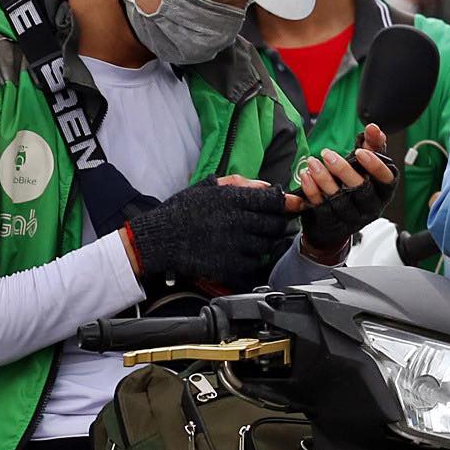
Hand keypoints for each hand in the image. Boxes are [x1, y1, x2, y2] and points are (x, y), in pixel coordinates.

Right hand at [124, 178, 290, 290]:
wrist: (160, 239)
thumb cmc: (182, 211)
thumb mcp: (206, 188)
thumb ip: (238, 184)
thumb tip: (266, 185)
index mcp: (231, 199)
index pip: (272, 201)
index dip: (285, 203)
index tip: (290, 204)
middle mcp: (236, 221)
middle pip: (275, 224)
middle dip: (279, 223)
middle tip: (274, 222)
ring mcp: (234, 245)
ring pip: (267, 244)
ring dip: (267, 241)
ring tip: (255, 237)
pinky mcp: (229, 265)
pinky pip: (255, 262)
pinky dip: (254, 257)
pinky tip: (244, 251)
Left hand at [289, 124, 397, 263]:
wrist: (338, 219)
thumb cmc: (356, 185)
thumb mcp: (366, 165)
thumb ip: (372, 145)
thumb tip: (373, 127)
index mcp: (383, 191)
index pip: (387, 180)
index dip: (375, 166)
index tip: (361, 152)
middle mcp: (371, 207)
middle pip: (361, 190)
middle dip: (343, 170)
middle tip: (327, 154)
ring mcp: (353, 218)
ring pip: (340, 200)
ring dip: (324, 179)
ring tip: (313, 162)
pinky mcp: (334, 224)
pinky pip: (323, 209)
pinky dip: (313, 192)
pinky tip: (307, 176)